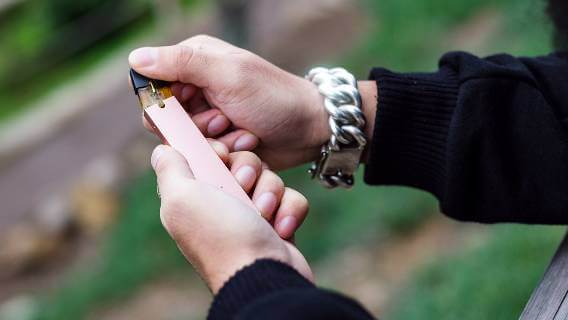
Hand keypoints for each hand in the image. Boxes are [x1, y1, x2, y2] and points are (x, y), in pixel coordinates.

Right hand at [129, 35, 330, 169]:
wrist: (308, 129)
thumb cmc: (273, 97)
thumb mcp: (228, 75)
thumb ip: (182, 64)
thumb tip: (135, 57)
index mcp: (194, 60)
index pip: (151, 83)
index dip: (164, 104)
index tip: (188, 111)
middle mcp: (196, 85)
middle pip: (164, 116)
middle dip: (194, 126)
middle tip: (223, 121)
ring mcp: (207, 114)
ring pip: (183, 139)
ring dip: (212, 141)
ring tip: (240, 132)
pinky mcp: (217, 139)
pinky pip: (202, 152)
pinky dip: (223, 151)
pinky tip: (246, 142)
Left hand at [151, 143, 311, 292]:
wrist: (264, 275)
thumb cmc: (222, 237)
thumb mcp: (182, 199)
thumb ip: (170, 169)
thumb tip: (161, 151)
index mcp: (193, 196)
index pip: (205, 156)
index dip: (215, 149)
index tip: (220, 155)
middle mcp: (221, 204)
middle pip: (241, 161)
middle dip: (248, 170)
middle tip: (242, 186)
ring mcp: (250, 214)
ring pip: (269, 177)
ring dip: (270, 192)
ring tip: (264, 215)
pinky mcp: (277, 223)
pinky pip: (290, 197)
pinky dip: (289, 210)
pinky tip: (280, 229)